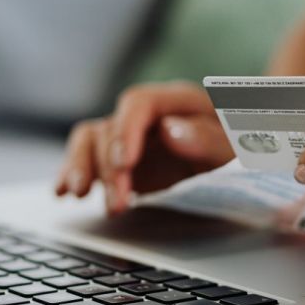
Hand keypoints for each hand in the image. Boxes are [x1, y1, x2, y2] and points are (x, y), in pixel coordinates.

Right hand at [55, 81, 233, 214]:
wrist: (242, 154)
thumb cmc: (241, 145)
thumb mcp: (237, 144)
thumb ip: (208, 138)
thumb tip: (171, 132)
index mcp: (176, 101)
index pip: (138, 103)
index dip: (126, 130)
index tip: (124, 162)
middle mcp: (145, 115)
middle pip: (110, 128)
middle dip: (108, 168)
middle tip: (118, 203)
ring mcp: (128, 136)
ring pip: (90, 141)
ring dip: (81, 168)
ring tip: (78, 195)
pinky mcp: (118, 160)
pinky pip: (87, 159)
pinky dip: (72, 174)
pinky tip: (62, 193)